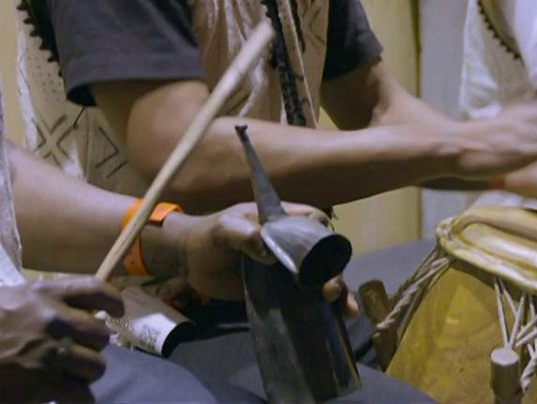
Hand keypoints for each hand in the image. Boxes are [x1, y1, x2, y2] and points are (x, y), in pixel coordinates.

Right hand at [0, 278, 123, 402]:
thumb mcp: (7, 300)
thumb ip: (38, 301)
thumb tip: (70, 311)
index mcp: (44, 294)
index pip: (96, 290)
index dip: (111, 303)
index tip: (114, 312)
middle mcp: (55, 320)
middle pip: (101, 335)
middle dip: (92, 346)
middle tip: (77, 354)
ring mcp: (51, 353)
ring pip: (96, 366)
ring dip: (86, 373)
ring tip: (70, 377)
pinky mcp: (43, 384)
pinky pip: (81, 395)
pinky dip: (80, 400)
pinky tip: (71, 399)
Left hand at [175, 203, 355, 311]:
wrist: (189, 260)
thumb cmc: (208, 236)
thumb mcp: (224, 230)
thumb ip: (244, 236)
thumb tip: (268, 253)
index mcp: (285, 221)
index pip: (316, 222)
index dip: (324, 238)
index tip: (325, 256)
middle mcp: (294, 243)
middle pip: (325, 253)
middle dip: (334, 272)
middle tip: (330, 290)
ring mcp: (290, 267)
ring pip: (322, 276)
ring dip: (339, 291)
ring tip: (347, 309)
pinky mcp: (283, 289)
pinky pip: (307, 296)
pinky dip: (323, 306)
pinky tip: (339, 316)